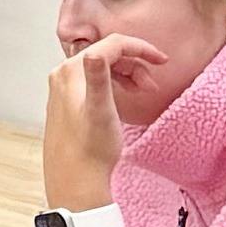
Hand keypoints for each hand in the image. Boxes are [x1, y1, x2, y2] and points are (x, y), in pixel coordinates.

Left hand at [44, 44, 140, 210]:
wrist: (76, 181)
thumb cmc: (91, 150)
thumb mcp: (101, 111)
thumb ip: (98, 78)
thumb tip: (94, 52)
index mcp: (70, 72)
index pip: (111, 45)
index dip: (140, 48)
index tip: (163, 60)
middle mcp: (63, 76)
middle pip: (107, 55)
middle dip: (135, 64)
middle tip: (152, 85)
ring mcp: (63, 90)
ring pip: (102, 68)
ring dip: (127, 75)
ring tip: (144, 92)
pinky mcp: (68, 103)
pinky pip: (95, 82)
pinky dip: (115, 84)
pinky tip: (126, 98)